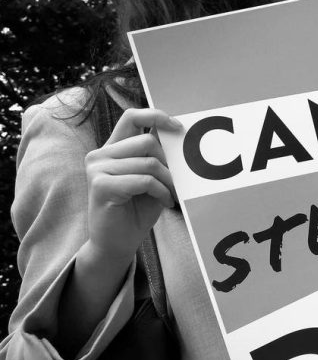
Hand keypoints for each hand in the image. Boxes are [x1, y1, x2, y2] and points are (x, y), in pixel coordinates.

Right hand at [84, 108, 181, 270]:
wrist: (117, 243)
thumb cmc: (137, 210)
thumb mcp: (152, 178)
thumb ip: (157, 157)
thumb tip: (177, 135)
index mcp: (112, 149)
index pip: (132, 117)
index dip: (156, 116)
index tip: (179, 127)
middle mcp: (100, 154)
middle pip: (147, 141)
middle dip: (169, 162)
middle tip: (177, 182)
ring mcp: (97, 169)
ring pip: (148, 162)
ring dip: (168, 181)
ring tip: (171, 194)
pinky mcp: (100, 185)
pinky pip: (143, 180)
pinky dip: (161, 191)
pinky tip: (165, 202)